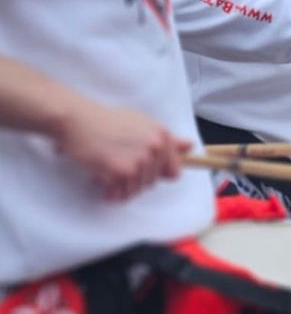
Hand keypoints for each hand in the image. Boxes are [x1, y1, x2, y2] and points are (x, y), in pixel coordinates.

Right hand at [53, 99, 189, 200]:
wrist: (77, 119)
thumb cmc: (106, 121)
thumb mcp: (141, 123)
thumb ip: (167, 139)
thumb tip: (190, 146)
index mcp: (162, 136)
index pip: (173, 171)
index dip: (156, 173)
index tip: (139, 167)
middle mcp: (155, 148)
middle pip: (152, 183)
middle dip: (134, 179)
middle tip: (116, 162)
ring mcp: (139, 160)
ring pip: (136, 190)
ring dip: (121, 186)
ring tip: (107, 169)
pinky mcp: (122, 172)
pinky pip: (120, 194)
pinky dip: (110, 191)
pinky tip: (101, 178)